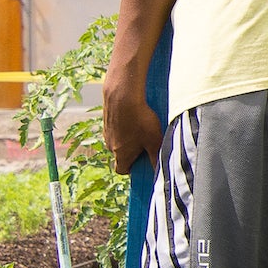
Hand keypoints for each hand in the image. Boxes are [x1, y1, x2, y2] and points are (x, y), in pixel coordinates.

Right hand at [100, 59, 161, 174]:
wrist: (122, 96)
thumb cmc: (140, 120)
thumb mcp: (153, 140)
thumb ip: (156, 157)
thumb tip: (161, 171)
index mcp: (120, 154)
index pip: (121, 170)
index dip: (131, 168)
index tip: (142, 162)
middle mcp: (110, 145)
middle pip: (120, 154)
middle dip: (133, 151)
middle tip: (146, 142)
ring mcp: (106, 132)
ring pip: (118, 139)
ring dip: (129, 137)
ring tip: (143, 127)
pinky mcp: (106, 119)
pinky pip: (117, 127)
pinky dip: (125, 125)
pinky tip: (136, 116)